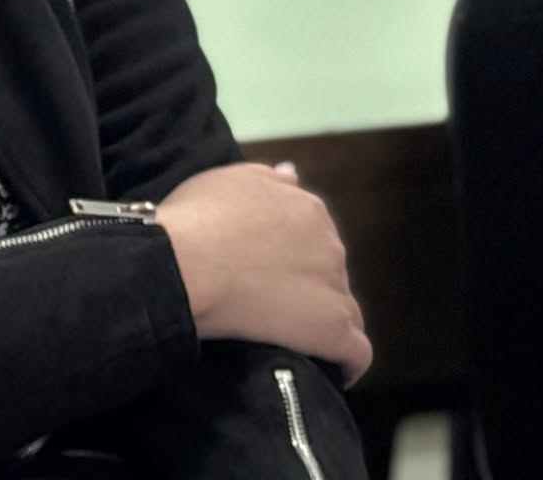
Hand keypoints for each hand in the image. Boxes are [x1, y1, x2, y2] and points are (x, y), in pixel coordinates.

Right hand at [157, 162, 371, 385]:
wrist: (186, 262)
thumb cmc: (196, 217)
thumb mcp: (227, 179)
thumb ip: (269, 179)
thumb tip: (293, 174)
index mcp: (307, 208)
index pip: (313, 235)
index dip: (290, 254)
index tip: (265, 268)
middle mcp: (330, 244)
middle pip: (330, 271)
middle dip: (308, 285)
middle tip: (267, 301)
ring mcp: (335, 288)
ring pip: (345, 310)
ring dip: (323, 321)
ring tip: (290, 337)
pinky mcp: (334, 331)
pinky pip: (356, 353)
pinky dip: (346, 362)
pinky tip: (329, 369)